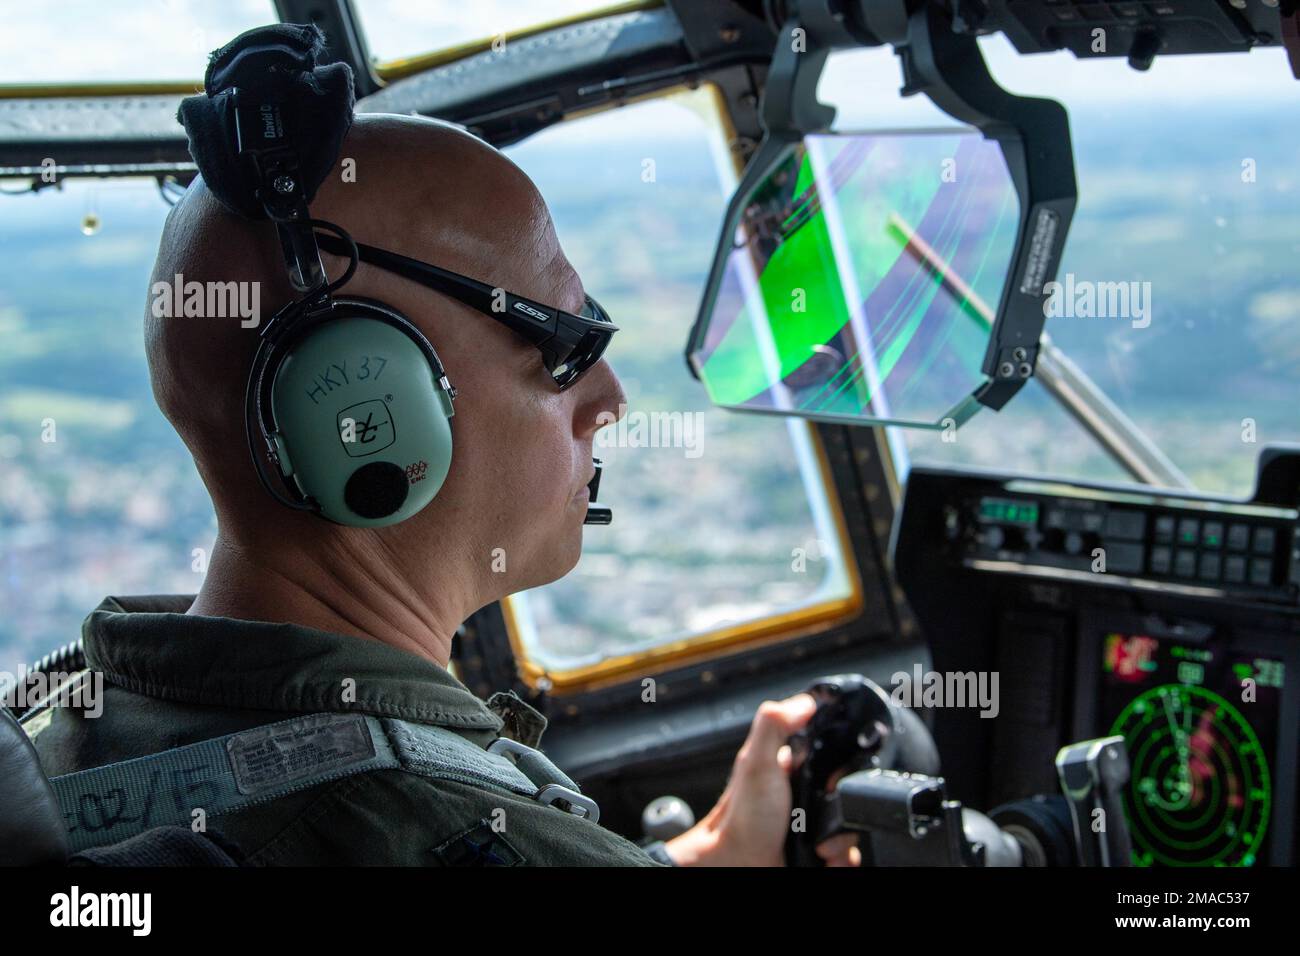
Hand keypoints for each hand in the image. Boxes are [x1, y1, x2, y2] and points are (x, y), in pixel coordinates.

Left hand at [664, 693, 860, 866]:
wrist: (738, 865)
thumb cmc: (740, 820)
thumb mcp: (755, 762)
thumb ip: (774, 725)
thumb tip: (806, 701)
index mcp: (794, 768)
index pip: (837, 756)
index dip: (846, 766)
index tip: (840, 780)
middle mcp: (807, 797)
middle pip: (851, 795)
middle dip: (849, 809)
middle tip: (826, 819)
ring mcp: (815, 826)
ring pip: (853, 827)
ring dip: (846, 839)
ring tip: (823, 845)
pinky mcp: (822, 853)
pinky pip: (849, 855)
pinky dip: (844, 859)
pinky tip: (826, 859)